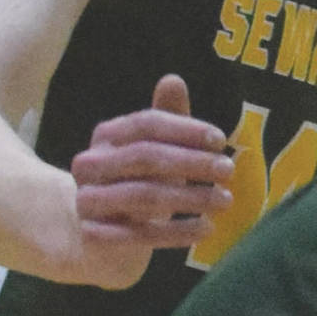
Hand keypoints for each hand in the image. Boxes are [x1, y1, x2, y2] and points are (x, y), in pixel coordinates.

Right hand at [68, 74, 232, 284]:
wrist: (107, 235)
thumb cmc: (142, 180)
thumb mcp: (158, 148)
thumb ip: (169, 117)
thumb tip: (173, 79)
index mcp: (106, 135)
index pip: (147, 123)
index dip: (185, 130)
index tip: (221, 140)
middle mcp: (90, 165)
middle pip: (145, 157)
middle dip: (193, 163)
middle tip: (229, 170)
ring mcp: (87, 201)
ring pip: (144, 196)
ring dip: (192, 198)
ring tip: (226, 201)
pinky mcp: (94, 236)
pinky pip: (141, 234)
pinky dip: (178, 232)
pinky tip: (207, 229)